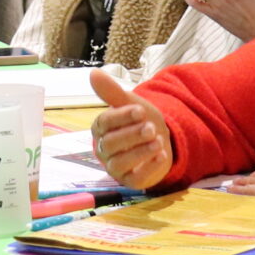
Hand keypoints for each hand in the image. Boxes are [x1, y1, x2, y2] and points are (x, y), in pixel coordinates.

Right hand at [90, 69, 174, 190]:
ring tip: (158, 141)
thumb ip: (112, 92)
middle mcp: (104, 149)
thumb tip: (93, 72)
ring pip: (121, 162)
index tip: (140, 110)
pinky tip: (162, 155)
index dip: (121, 117)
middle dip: (133, 135)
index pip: (104, 123)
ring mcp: (116, 167)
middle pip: (111, 143)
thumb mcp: (131, 104)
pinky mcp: (130, 181)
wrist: (160, 141)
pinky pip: (136, 179)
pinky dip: (150, 167)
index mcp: (100, 129)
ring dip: (141, 151)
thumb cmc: (140, 122)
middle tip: (151, 127)